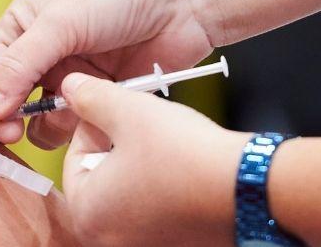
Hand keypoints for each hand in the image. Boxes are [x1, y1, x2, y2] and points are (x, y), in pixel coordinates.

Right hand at [0, 0, 214, 145]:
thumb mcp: (61, 23)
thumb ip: (20, 66)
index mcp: (24, 26)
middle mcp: (45, 53)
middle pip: (15, 102)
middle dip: (15, 120)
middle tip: (16, 134)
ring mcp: (76, 76)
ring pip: (46, 121)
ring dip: (52, 126)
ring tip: (70, 116)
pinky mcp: (106, 96)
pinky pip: (83, 126)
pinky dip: (84, 129)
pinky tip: (96, 120)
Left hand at [60, 73, 244, 246]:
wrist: (250, 189)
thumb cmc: (186, 155)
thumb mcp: (129, 111)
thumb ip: (90, 98)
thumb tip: (70, 88)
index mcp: (87, 214)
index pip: (75, 159)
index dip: (97, 128)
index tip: (119, 115)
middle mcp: (108, 241)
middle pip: (100, 180)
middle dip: (118, 150)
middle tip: (144, 130)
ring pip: (129, 196)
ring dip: (141, 169)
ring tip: (168, 150)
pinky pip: (157, 214)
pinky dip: (165, 192)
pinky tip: (184, 174)